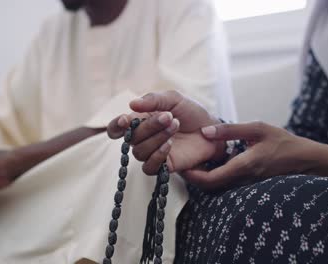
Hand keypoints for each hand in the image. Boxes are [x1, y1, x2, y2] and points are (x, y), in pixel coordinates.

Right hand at [108, 90, 224, 174]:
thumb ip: (153, 99)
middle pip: (131, 138)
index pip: (117, 128)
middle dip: (149, 126)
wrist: (211, 130)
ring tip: (174, 126)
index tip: (125, 120)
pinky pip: (149, 167)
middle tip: (169, 116)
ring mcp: (152, 153)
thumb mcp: (174, 99)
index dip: (116, 126)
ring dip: (156, 138)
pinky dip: (157, 155)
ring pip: (139, 152)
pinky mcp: (163, 166)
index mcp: (140, 121)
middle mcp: (142, 139)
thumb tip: (131, 104)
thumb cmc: (190, 113)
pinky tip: (169, 145)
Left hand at [187, 121, 327, 189]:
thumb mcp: (258, 129)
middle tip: (183, 164)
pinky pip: (229, 183)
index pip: (211, 180)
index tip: (182, 167)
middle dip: (195, 178)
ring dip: (204, 177)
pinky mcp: (251, 183)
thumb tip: (205, 131)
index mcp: (243, 166)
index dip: (192, 176)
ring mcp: (248, 184)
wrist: (307, 160)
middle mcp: (243, 179)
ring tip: (194, 161)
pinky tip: (213, 163)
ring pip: (219, 186)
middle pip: (211, 186)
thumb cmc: (284, 142)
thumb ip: (230, 130)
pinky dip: (216, 176)